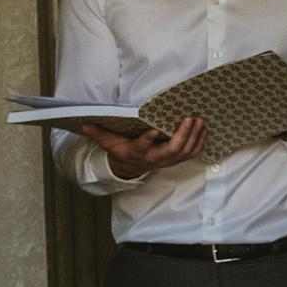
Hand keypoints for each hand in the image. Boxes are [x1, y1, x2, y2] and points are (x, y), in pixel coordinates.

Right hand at [87, 116, 206, 178]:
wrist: (131, 167)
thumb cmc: (122, 150)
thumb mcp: (108, 142)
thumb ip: (98, 133)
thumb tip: (83, 124)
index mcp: (137, 152)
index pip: (142, 147)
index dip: (147, 140)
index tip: (152, 130)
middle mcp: (155, 158)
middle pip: (172, 149)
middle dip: (183, 135)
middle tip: (189, 119)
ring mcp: (168, 160)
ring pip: (185, 151)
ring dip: (195, 137)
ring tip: (199, 120)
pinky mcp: (177, 159)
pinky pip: (192, 153)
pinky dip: (200, 142)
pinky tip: (204, 129)